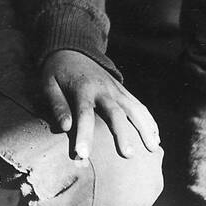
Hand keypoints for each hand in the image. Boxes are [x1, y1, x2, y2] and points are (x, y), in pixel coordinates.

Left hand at [41, 50, 160, 160]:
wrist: (72, 50)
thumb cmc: (57, 73)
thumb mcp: (48, 84)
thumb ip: (57, 105)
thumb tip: (65, 128)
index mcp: (82, 89)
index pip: (84, 114)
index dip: (84, 134)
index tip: (83, 154)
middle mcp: (103, 89)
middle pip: (115, 113)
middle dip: (122, 134)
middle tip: (128, 155)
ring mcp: (116, 89)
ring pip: (134, 109)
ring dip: (145, 128)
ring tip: (153, 149)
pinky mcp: (123, 90)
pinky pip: (139, 105)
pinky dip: (149, 120)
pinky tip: (156, 137)